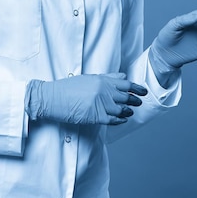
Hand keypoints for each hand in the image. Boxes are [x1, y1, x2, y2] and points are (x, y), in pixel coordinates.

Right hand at [25, 73, 147, 125]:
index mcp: (102, 80)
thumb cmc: (68, 87)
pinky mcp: (94, 116)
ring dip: (127, 111)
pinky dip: (119, 120)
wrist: (53, 98)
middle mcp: (103, 91)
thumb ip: (108, 77)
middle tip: (139, 103)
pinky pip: (112, 120)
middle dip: (134, 100)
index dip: (137, 88)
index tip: (143, 91)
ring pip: (121, 109)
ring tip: (130, 112)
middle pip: (125, 97)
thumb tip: (123, 76)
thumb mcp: (89, 78)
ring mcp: (100, 104)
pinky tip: (122, 120)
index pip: (125, 84)